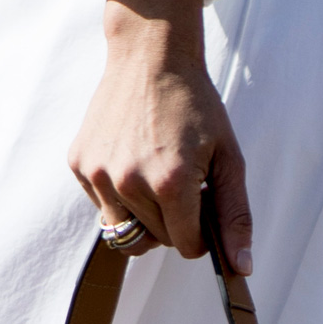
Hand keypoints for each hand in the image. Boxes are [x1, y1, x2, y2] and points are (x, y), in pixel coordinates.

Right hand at [68, 0, 252, 270]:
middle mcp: (130, 183)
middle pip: (157, 240)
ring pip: (127, 230)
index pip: (186, 246)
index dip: (200, 233)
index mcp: (170, 183)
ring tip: (154, 171)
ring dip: (145, 213)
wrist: (149, 55)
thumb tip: (242, 268)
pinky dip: (119, 194)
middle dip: (174, 221)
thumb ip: (235, 215)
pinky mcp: (80, 164)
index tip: (202, 207)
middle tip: (180, 180)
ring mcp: (99, 174)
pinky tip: (131, 157)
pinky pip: (103, 205)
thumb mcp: (228, 157)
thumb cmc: (194, 105)